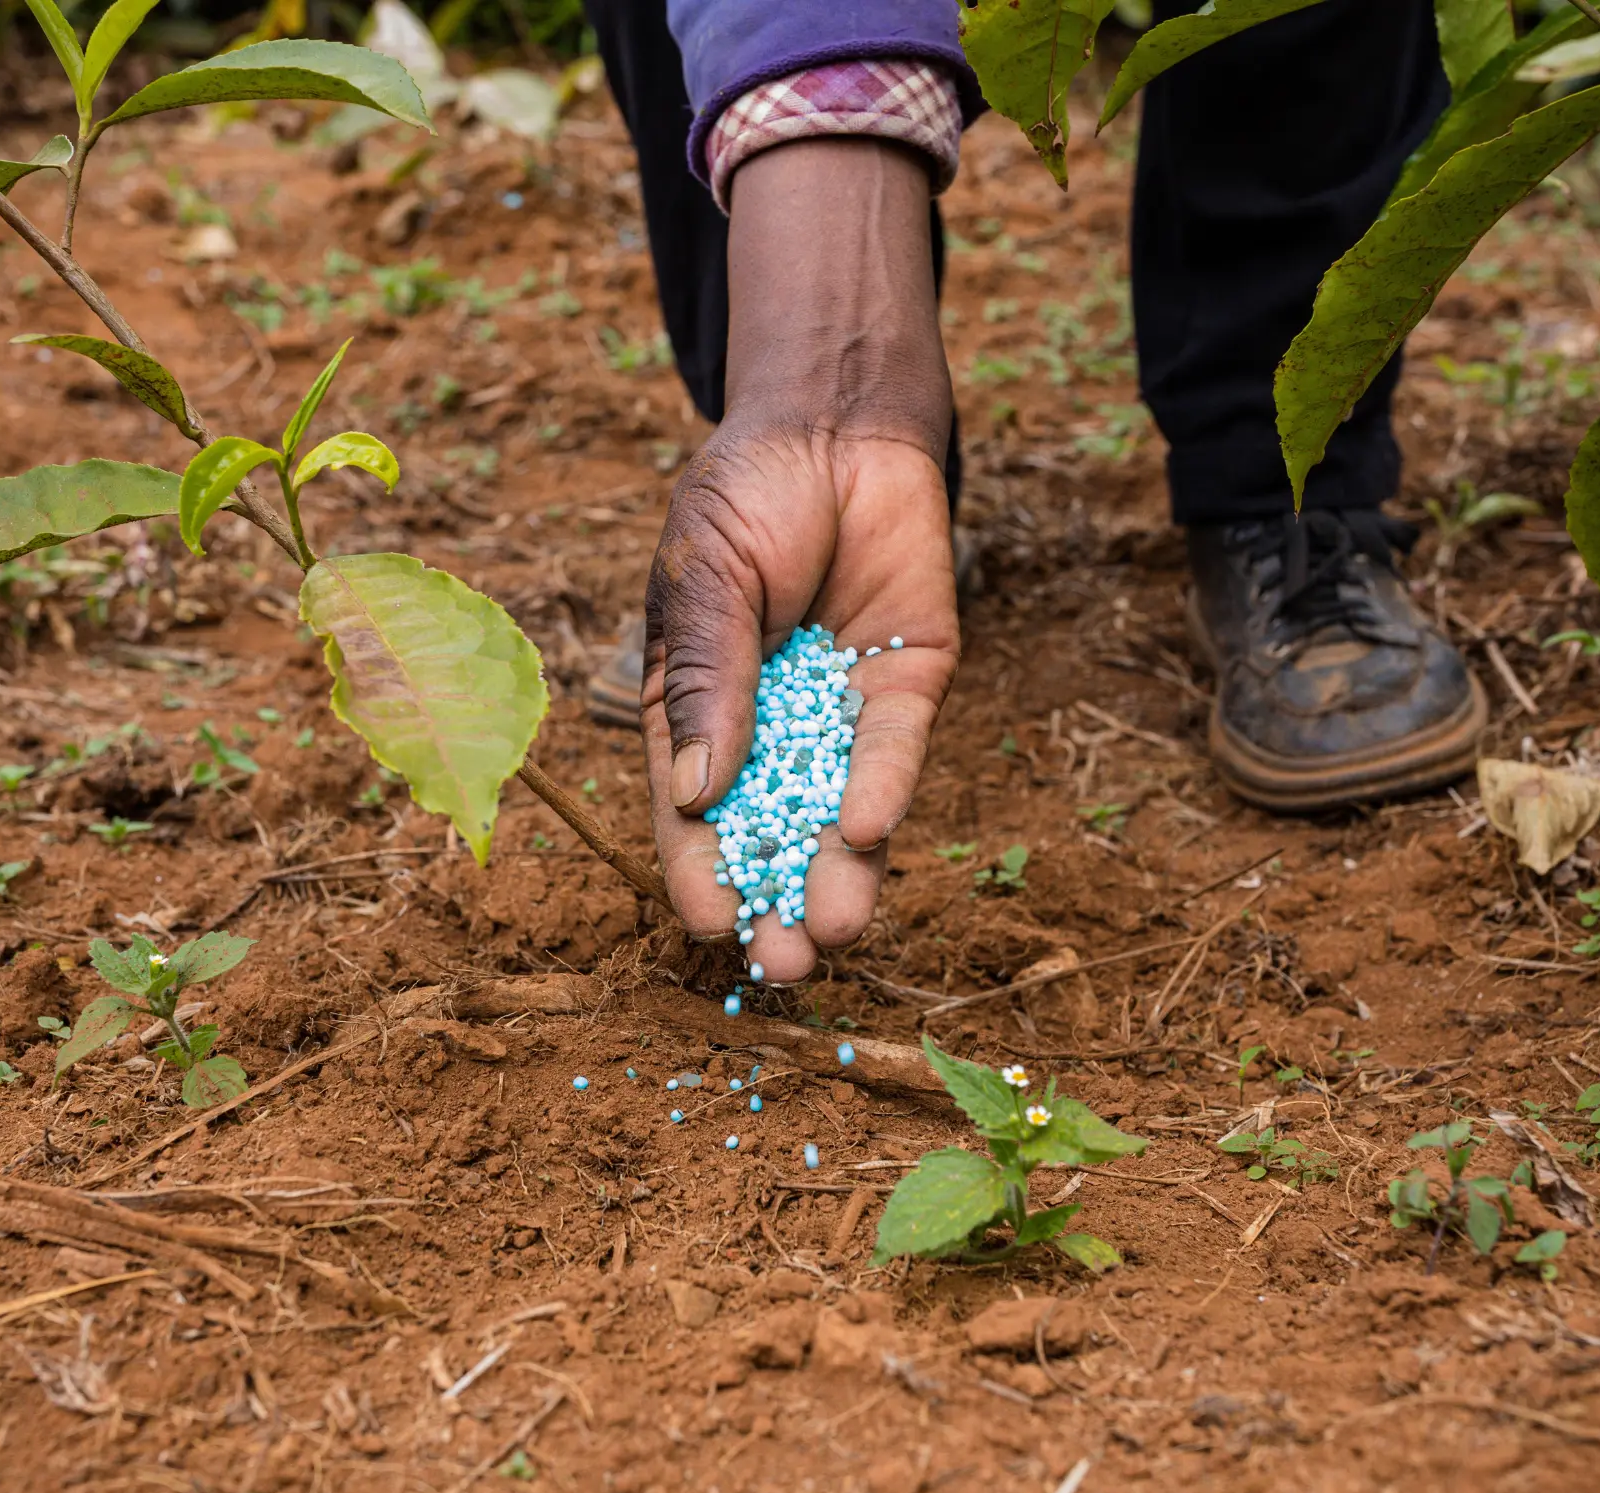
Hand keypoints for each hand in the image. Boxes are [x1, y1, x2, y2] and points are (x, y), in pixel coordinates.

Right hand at [642, 139, 957, 980]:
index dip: (697, 867)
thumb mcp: (703, 576)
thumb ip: (705, 676)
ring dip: (836, 871)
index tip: (706, 924)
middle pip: (772, 829)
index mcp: (702, 706)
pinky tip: (868, 833)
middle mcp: (773, 725)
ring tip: (834, 934)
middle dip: (776, 897)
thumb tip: (695, 790)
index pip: (692, 806)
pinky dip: (882, 788)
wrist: (838, 420)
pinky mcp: (907, 686)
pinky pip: (895, 748)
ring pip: (839, 808)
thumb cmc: (748, 492)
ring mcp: (841, 711)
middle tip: (783, 965)